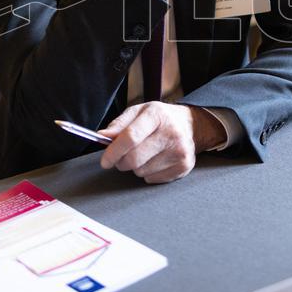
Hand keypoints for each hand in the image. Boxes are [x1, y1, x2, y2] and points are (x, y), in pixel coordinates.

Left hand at [98, 103, 226, 183]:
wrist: (190, 125)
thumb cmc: (159, 119)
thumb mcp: (138, 112)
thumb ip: (118, 124)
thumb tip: (102, 137)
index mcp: (156, 115)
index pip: (130, 137)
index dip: (113, 151)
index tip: (105, 160)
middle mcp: (171, 133)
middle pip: (134, 159)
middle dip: (121, 162)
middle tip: (122, 157)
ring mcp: (180, 151)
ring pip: (141, 171)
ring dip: (136, 166)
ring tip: (145, 154)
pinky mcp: (184, 166)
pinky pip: (152, 179)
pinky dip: (148, 173)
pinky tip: (156, 160)